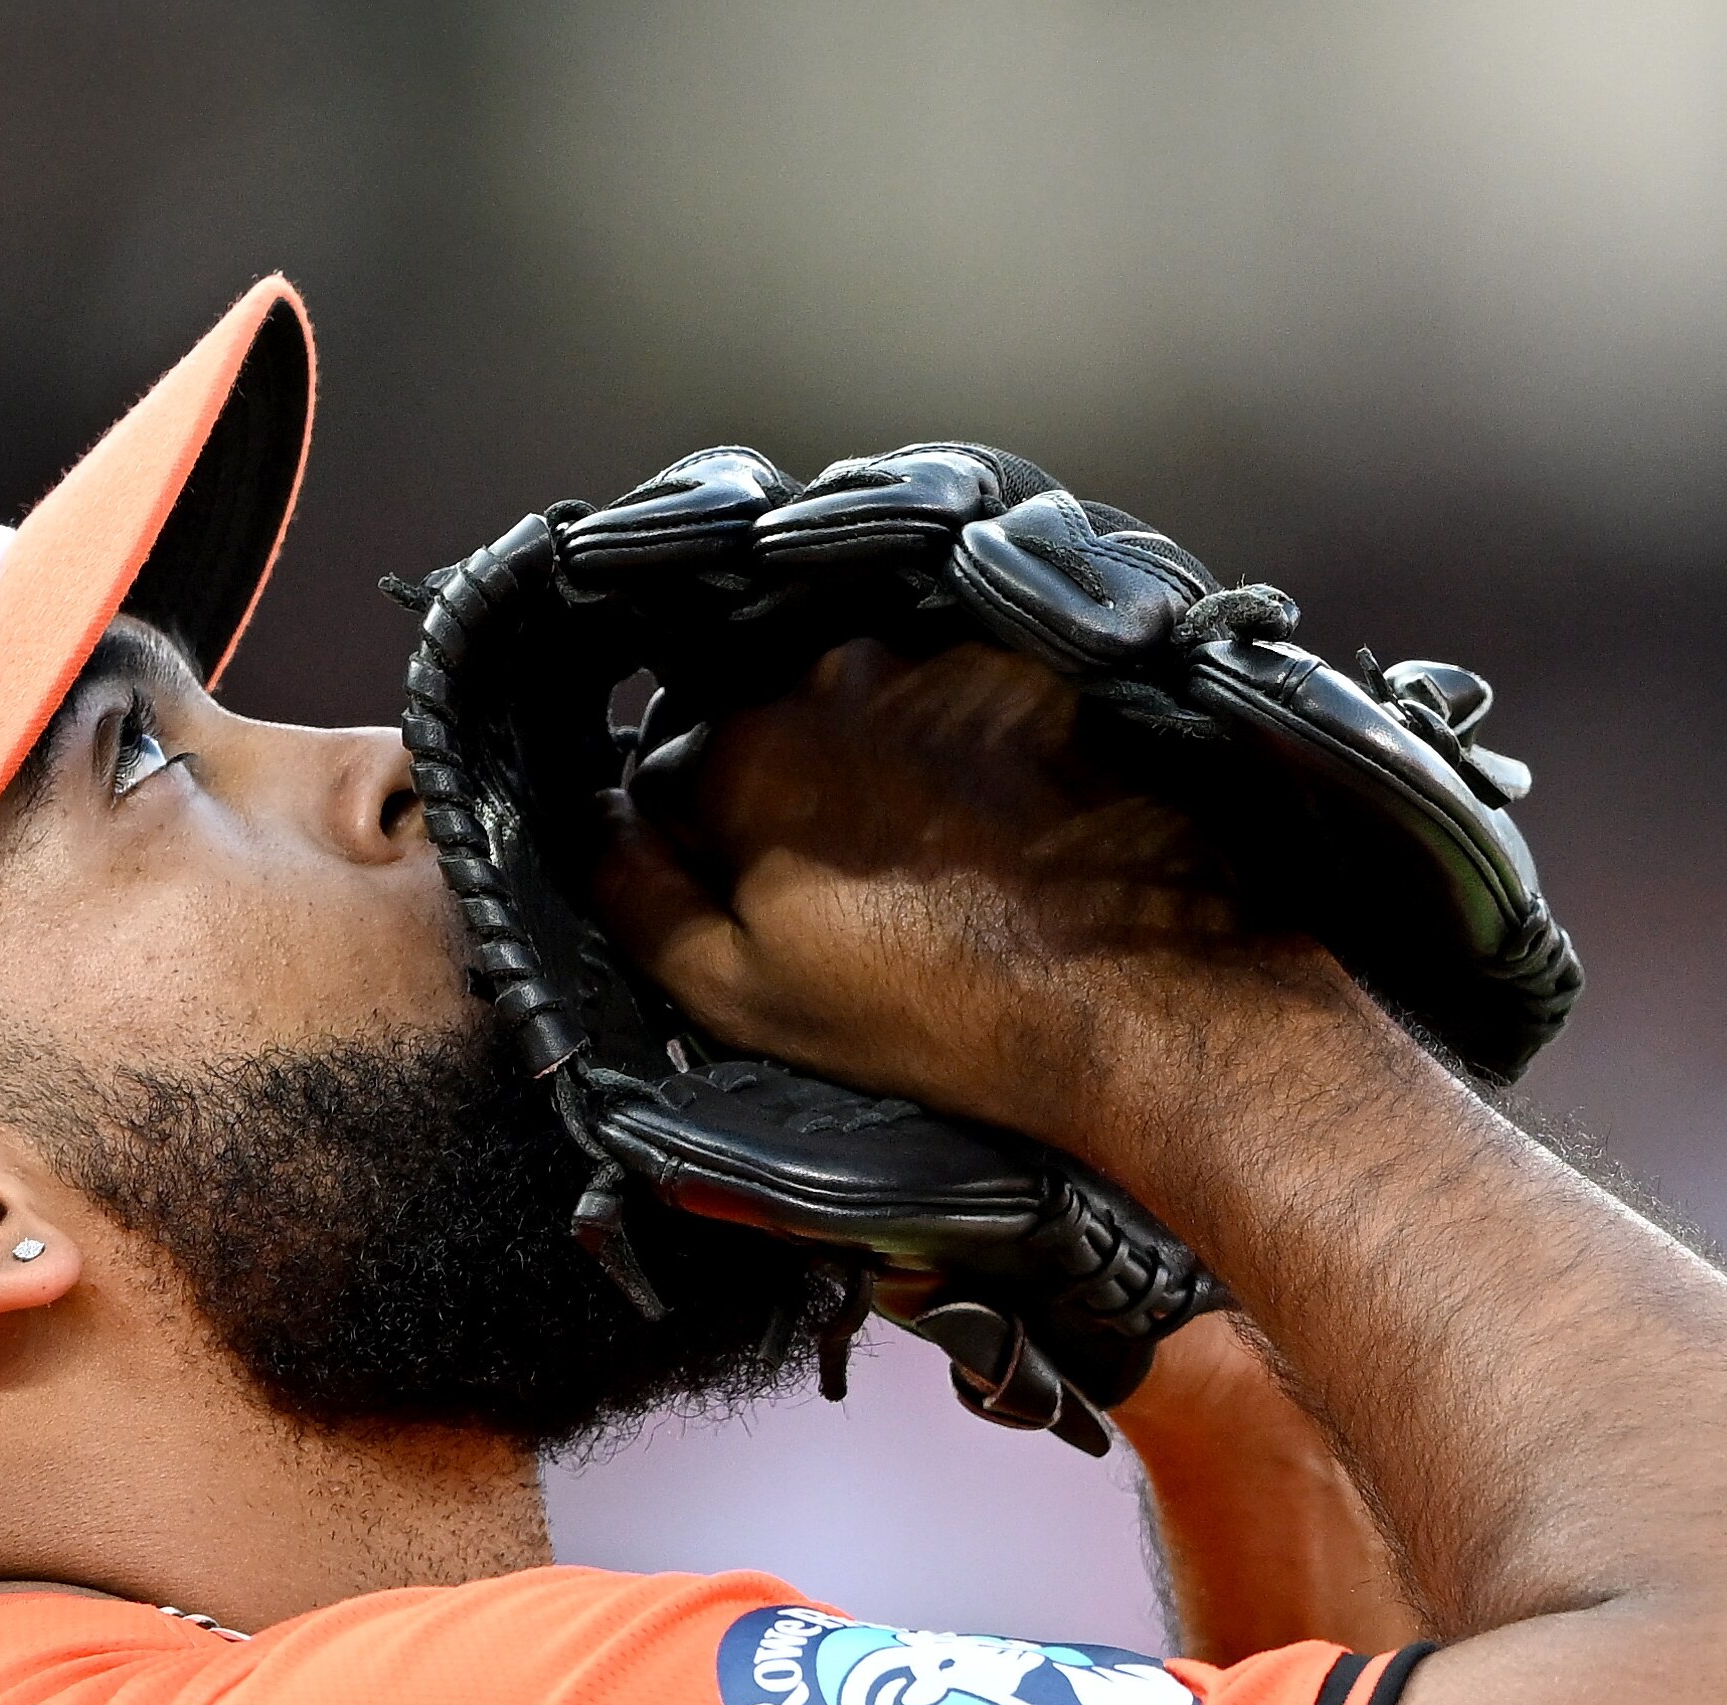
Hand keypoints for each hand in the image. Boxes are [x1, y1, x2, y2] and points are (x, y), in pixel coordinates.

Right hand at [587, 639, 1334, 1146]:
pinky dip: (968, 762)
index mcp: (747, 749)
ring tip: (943, 878)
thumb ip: (636, 900)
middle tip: (858, 906)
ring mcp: (946, 668)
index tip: (763, 917)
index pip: (675, 783)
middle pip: (777, 736)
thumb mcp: (740, 996)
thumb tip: (590, 831)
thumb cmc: (936, 1014)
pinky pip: (962, 709)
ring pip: (871, 721)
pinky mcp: (1037, 680)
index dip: (709, 858)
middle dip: (797, 808)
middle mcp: (838, 677)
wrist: (1135, 997)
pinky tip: (1005, 843)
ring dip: (885, 781)